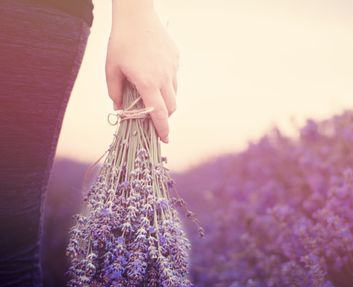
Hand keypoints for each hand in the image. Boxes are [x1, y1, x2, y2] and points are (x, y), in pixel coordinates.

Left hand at [106, 0, 178, 143]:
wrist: (137, 16)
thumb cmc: (120, 43)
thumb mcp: (111, 69)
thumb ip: (115, 92)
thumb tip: (119, 108)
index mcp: (147, 83)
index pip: (159, 113)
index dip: (162, 129)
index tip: (164, 139)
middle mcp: (163, 78)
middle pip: (172, 107)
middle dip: (165, 117)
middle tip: (155, 118)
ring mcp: (172, 68)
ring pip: (174, 93)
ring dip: (166, 100)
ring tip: (152, 94)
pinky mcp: (176, 59)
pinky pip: (174, 77)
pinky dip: (166, 83)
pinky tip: (154, 73)